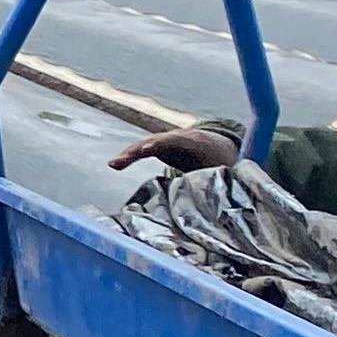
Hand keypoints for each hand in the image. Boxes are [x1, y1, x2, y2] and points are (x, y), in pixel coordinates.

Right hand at [111, 123, 236, 173]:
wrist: (218, 147)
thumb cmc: (221, 162)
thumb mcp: (222, 171)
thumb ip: (213, 181)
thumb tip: (208, 199)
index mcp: (196, 141)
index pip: (177, 140)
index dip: (163, 143)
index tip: (149, 149)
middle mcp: (178, 137)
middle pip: (156, 140)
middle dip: (141, 148)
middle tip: (125, 157)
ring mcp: (166, 141)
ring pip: (145, 144)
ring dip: (129, 154)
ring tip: (114, 164)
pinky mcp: (158, 147)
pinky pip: (141, 150)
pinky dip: (129, 157)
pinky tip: (115, 165)